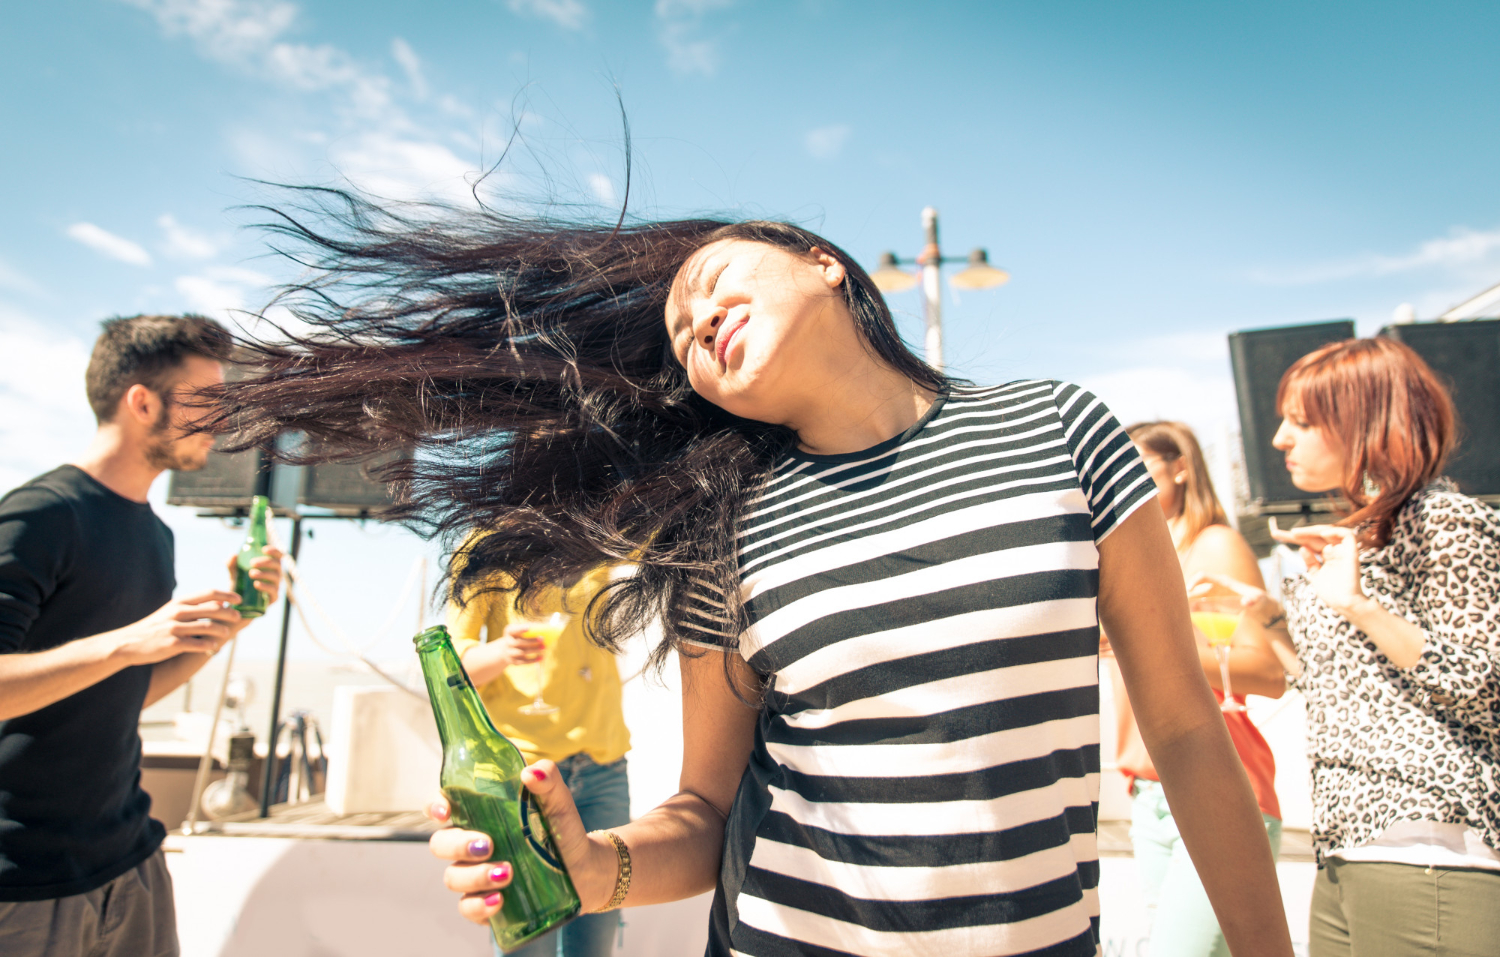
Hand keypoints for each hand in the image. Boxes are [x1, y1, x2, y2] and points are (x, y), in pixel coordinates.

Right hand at [106, 590, 243, 664]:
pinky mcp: (172, 644)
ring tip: (226, 634)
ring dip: (222, 630)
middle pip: (213, 609)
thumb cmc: (156, 626)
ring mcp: (175, 628)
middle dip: (230, 613)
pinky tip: (214, 647)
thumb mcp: (172, 611)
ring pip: (208, 627)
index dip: (227, 595)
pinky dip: (209, 645)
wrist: (129, 642)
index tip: (239, 599)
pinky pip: (197, 644)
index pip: (209, 593)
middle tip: (238, 618)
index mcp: (180, 602)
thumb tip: (220, 605)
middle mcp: (178, 612)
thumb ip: (194, 607)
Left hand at [225, 547, 285, 625]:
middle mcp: (275, 576)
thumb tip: (233, 555)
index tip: (264, 549)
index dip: (274, 551)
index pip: (278, 556)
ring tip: (251, 573)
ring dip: (265, 574)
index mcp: (269, 567)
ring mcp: (275, 587)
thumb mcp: (234, 574)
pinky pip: (274, 592)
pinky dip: (266, 587)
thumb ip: (232, 564)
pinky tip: (256, 584)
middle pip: (278, 565)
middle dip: (266, 562)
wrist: (236, 605)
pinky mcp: (272, 599)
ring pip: (276, 578)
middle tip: (252, 563)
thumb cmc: (238, 586)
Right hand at [426, 762, 621, 924]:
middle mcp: (471, 845)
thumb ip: (548, 780)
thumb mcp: (558, 802)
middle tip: (488, 845)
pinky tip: (499, 900)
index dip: (435, 807)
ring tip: (508, 873)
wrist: (584, 868)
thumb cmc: (562, 829)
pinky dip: (480, 906)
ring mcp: (475, 875)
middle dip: (459, 845)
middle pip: (441, 845)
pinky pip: (469, 908)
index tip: (445, 812)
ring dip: (475, 876)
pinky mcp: (485, 903)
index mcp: (480, 815)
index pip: (444, 807)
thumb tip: (529, 773)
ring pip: (453, 877)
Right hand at [493, 623, 547, 666]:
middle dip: (531, 641)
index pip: (512, 630)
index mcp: (509, 632)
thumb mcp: (520, 630)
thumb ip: (529, 628)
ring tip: (544, 647)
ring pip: (522, 652)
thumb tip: (544, 628)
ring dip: (534, 650)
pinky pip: (524, 661)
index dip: (520, 629)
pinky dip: (533, 660)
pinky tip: (541, 657)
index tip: (528, 627)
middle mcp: (508, 643)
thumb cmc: (518, 636)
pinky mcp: (514, 661)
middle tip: (542, 638)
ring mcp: (510, 653)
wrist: (506, 650)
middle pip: (519, 642)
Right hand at [1187, 572, 1284, 629]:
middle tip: (1179, 605)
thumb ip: (1252, 601)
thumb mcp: (1257, 600)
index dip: (1194, 581)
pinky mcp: (1214, 603)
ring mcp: (1214, 595)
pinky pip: (1200, 605)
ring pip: (1195, 597)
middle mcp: (1216, 587)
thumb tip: (1246, 603)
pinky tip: (1189, 618)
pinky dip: (1193, 610)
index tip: (1188, 590)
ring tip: (1182, 613)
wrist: (1261, 606)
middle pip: (1195, 587)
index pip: (1203, 576)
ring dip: (1187, 603)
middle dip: (1186, 594)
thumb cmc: (1259, 600)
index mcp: (1223, 582)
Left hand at [1268, 521, 1367, 616]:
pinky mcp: (1351, 552)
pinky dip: (1334, 532)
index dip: (1293, 538)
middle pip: (1314, 537)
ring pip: (1328, 532)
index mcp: (1327, 556)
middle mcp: (1334, 551)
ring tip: (1295, 533)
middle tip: (1276, 534)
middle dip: (1296, 534)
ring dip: (1312, 530)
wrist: (1345, 605)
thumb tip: (1303, 547)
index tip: (1275, 535)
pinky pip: (1347, 535)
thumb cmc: (1332, 594)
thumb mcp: (1315, 575)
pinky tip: (1321, 534)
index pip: (1308, 542)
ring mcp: (1343, 551)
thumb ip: (1310, 561)